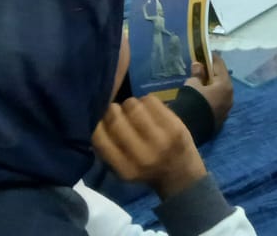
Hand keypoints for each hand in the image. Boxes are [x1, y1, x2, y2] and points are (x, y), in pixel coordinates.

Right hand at [93, 96, 207, 199]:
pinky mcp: (175, 126)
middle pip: (115, 119)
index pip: (99, 137)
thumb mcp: (122, 168)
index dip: (97, 123)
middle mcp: (141, 155)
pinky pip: (151, 101)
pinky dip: (145, 100)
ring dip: (129, 104)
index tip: (101, 120)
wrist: (181, 174)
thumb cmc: (146, 170)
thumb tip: (95, 118)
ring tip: (134, 110)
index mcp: (124, 169)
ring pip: (133, 106)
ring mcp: (160, 139)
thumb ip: (108, 148)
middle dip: (112, 110)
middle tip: (117, 111)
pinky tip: (148, 109)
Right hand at [185, 56, 232, 132]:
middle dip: (212, 73)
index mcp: (225, 85)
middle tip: (202, 68)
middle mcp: (230, 96)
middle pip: (222, 79)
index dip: (212, 58)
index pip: (220, 65)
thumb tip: (198, 65)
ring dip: (212, 86)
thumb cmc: (193, 101)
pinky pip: (218, 101)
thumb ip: (197, 73)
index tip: (205, 53)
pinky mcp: (221, 117)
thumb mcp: (193, 84)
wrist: (190, 128)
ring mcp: (227, 108)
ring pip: (220, 91)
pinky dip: (212, 96)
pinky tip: (203, 96)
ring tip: (202, 82)